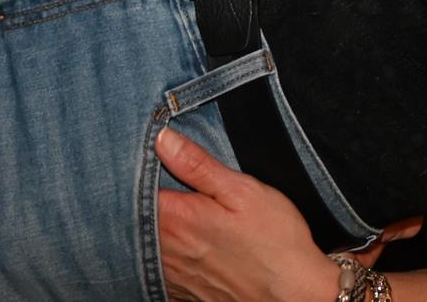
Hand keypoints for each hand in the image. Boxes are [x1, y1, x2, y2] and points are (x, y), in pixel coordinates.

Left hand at [155, 127, 348, 301]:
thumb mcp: (243, 191)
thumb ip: (199, 165)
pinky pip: (155, 267)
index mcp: (178, 219)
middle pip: (134, 216)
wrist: (292, 294)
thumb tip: (164, 139)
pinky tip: (181, 242)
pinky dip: (160, 252)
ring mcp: (170, 274)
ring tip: (176, 208)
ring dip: (150, 224)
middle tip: (164, 176)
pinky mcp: (179, 291)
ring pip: (142, 242)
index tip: (150, 153)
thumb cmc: (274, 241)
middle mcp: (165, 250)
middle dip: (143, 195)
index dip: (141, 169)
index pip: (137, 188)